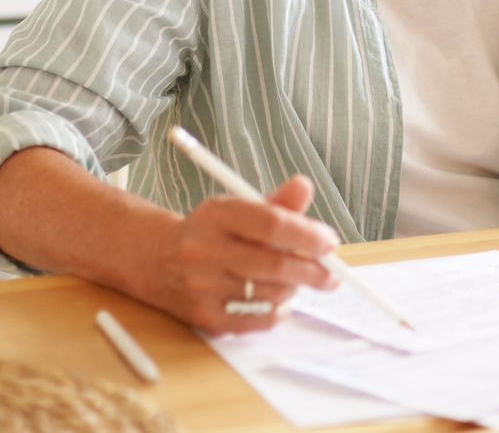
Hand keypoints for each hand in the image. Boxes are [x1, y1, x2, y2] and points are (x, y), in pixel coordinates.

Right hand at [150, 176, 339, 333]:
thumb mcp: (241, 206)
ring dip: (295, 288)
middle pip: (273, 264)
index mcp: (216, 215)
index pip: (271, 224)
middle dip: (312, 269)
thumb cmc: (213, 231)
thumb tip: (305, 187)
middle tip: (331, 271)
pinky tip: (282, 299)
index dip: (307, 234)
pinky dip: (278, 311)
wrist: (159, 260)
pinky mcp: (203, 317)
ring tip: (300, 279)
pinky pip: (255, 321)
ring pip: (268, 294)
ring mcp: (201, 287)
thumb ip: (277, 201)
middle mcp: (204, 250)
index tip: (329, 242)